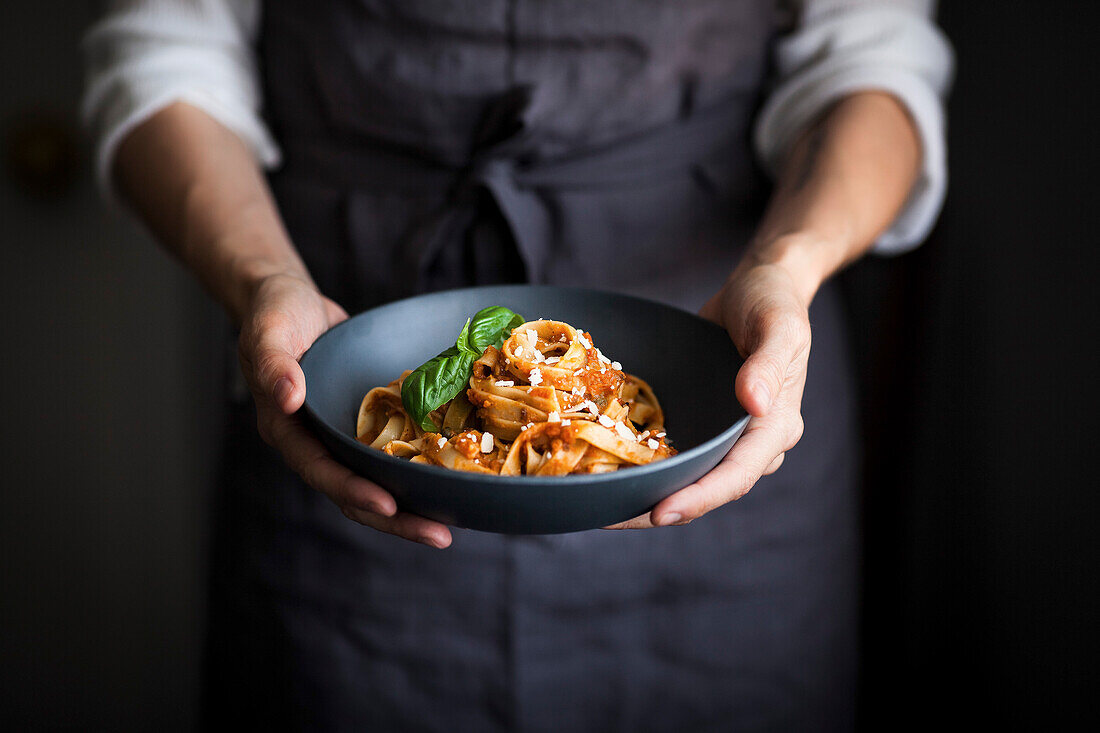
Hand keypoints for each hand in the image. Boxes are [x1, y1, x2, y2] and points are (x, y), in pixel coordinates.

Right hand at [238, 272, 452, 547]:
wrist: (292, 301)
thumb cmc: (274, 313)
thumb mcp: (268, 332)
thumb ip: (273, 365)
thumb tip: (288, 398)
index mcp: (288, 431)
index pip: (321, 472)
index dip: (354, 491)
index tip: (389, 504)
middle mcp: (315, 443)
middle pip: (354, 494)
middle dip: (396, 519)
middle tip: (441, 536)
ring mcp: (341, 437)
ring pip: (377, 482)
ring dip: (411, 506)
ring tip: (451, 526)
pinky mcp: (365, 424)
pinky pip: (392, 453)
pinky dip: (417, 468)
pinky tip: (452, 478)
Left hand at [607, 258, 811, 528]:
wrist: (760, 287)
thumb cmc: (772, 302)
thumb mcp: (779, 325)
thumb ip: (768, 364)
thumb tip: (756, 404)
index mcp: (776, 426)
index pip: (737, 475)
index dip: (700, 497)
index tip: (661, 513)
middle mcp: (752, 442)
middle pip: (707, 489)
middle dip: (661, 508)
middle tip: (608, 517)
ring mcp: (725, 435)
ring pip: (687, 478)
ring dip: (647, 493)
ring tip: (599, 504)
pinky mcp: (703, 423)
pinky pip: (675, 452)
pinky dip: (645, 463)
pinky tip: (606, 468)